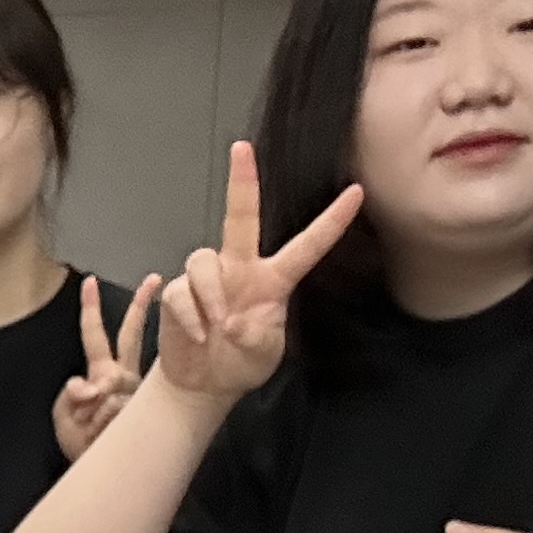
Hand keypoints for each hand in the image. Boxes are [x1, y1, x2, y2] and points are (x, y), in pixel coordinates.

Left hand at [53, 274, 160, 461]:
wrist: (98, 471)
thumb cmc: (82, 443)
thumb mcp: (64, 415)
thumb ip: (73, 394)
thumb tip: (91, 385)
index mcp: (102, 372)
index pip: (95, 334)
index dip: (91, 308)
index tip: (90, 280)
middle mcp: (123, 375)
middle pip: (130, 334)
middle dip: (140, 305)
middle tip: (154, 279)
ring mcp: (135, 390)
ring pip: (112, 380)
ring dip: (91, 409)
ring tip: (90, 428)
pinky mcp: (141, 408)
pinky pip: (115, 403)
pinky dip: (99, 419)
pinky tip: (101, 431)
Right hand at [155, 141, 363, 407]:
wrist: (203, 384)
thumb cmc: (241, 362)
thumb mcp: (265, 355)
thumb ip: (258, 337)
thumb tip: (232, 322)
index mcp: (272, 280)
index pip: (307, 246)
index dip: (332, 222)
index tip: (356, 194)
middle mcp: (239, 270)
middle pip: (240, 217)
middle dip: (241, 182)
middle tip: (241, 148)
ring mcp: (207, 280)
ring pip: (202, 260)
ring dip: (210, 295)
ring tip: (216, 326)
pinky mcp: (177, 294)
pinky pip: (180, 292)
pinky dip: (189, 318)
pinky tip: (198, 336)